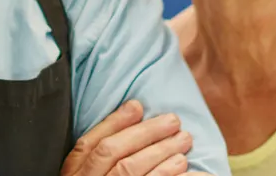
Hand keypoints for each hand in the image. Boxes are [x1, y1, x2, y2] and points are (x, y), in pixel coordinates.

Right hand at [62, 100, 193, 175]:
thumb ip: (96, 162)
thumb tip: (131, 122)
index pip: (90, 144)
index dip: (114, 122)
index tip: (137, 106)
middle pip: (115, 154)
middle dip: (146, 133)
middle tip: (173, 122)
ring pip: (132, 172)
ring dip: (161, 153)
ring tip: (183, 143)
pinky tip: (186, 170)